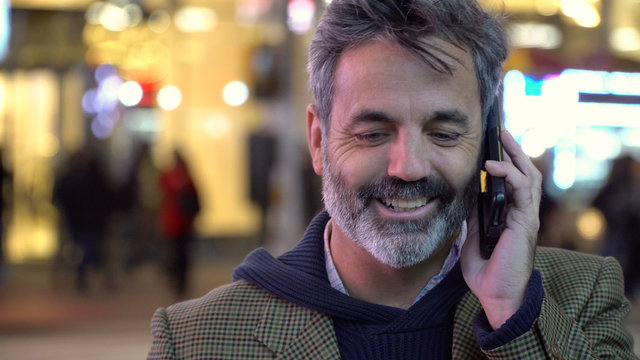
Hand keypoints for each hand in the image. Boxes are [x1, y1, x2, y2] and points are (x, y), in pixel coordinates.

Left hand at [460, 129, 541, 329]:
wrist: (494, 294)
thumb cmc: (486, 269)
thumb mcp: (472, 235)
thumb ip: (473, 215)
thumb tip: (465, 195)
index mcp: (510, 214)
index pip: (512, 180)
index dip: (505, 159)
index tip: (492, 142)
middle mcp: (522, 212)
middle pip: (525, 172)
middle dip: (514, 149)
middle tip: (501, 129)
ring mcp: (526, 216)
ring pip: (529, 176)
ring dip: (516, 154)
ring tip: (503, 136)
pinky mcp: (526, 222)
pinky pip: (523, 190)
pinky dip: (510, 174)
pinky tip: (495, 165)